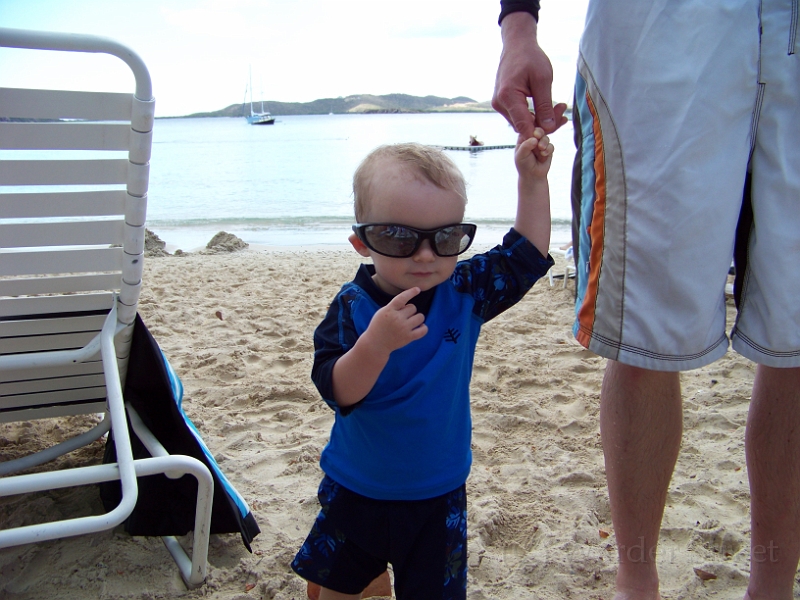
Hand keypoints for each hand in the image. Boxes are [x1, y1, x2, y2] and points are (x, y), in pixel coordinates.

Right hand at [362, 287, 427, 354]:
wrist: (376, 344)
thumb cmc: (379, 326)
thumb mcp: (382, 312)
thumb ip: (394, 306)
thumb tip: (409, 303)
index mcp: (389, 310)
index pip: (402, 298)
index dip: (411, 292)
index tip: (417, 289)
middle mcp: (397, 318)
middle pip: (413, 307)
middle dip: (410, 310)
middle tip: (403, 316)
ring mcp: (403, 328)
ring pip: (420, 317)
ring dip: (417, 318)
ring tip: (412, 321)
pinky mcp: (408, 337)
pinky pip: (423, 330)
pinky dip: (423, 328)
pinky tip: (420, 327)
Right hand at [492, 12, 567, 137]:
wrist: (517, 45)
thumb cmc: (530, 57)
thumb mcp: (543, 79)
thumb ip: (545, 105)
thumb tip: (549, 128)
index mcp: (507, 96)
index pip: (523, 126)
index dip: (540, 133)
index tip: (558, 127)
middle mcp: (499, 104)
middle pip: (523, 126)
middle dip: (544, 124)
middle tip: (563, 114)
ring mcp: (500, 105)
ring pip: (522, 123)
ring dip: (540, 120)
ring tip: (558, 108)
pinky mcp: (503, 104)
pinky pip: (520, 116)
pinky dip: (534, 115)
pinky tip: (548, 109)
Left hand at [515, 128, 553, 179]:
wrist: (532, 176)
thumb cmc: (524, 165)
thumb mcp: (521, 155)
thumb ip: (526, 146)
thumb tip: (535, 138)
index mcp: (523, 138)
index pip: (527, 128)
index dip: (531, 127)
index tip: (533, 131)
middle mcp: (532, 139)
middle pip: (538, 130)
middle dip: (539, 133)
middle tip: (538, 136)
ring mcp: (541, 143)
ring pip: (546, 137)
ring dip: (544, 142)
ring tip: (541, 149)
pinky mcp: (548, 149)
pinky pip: (551, 146)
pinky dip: (548, 150)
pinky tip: (543, 155)